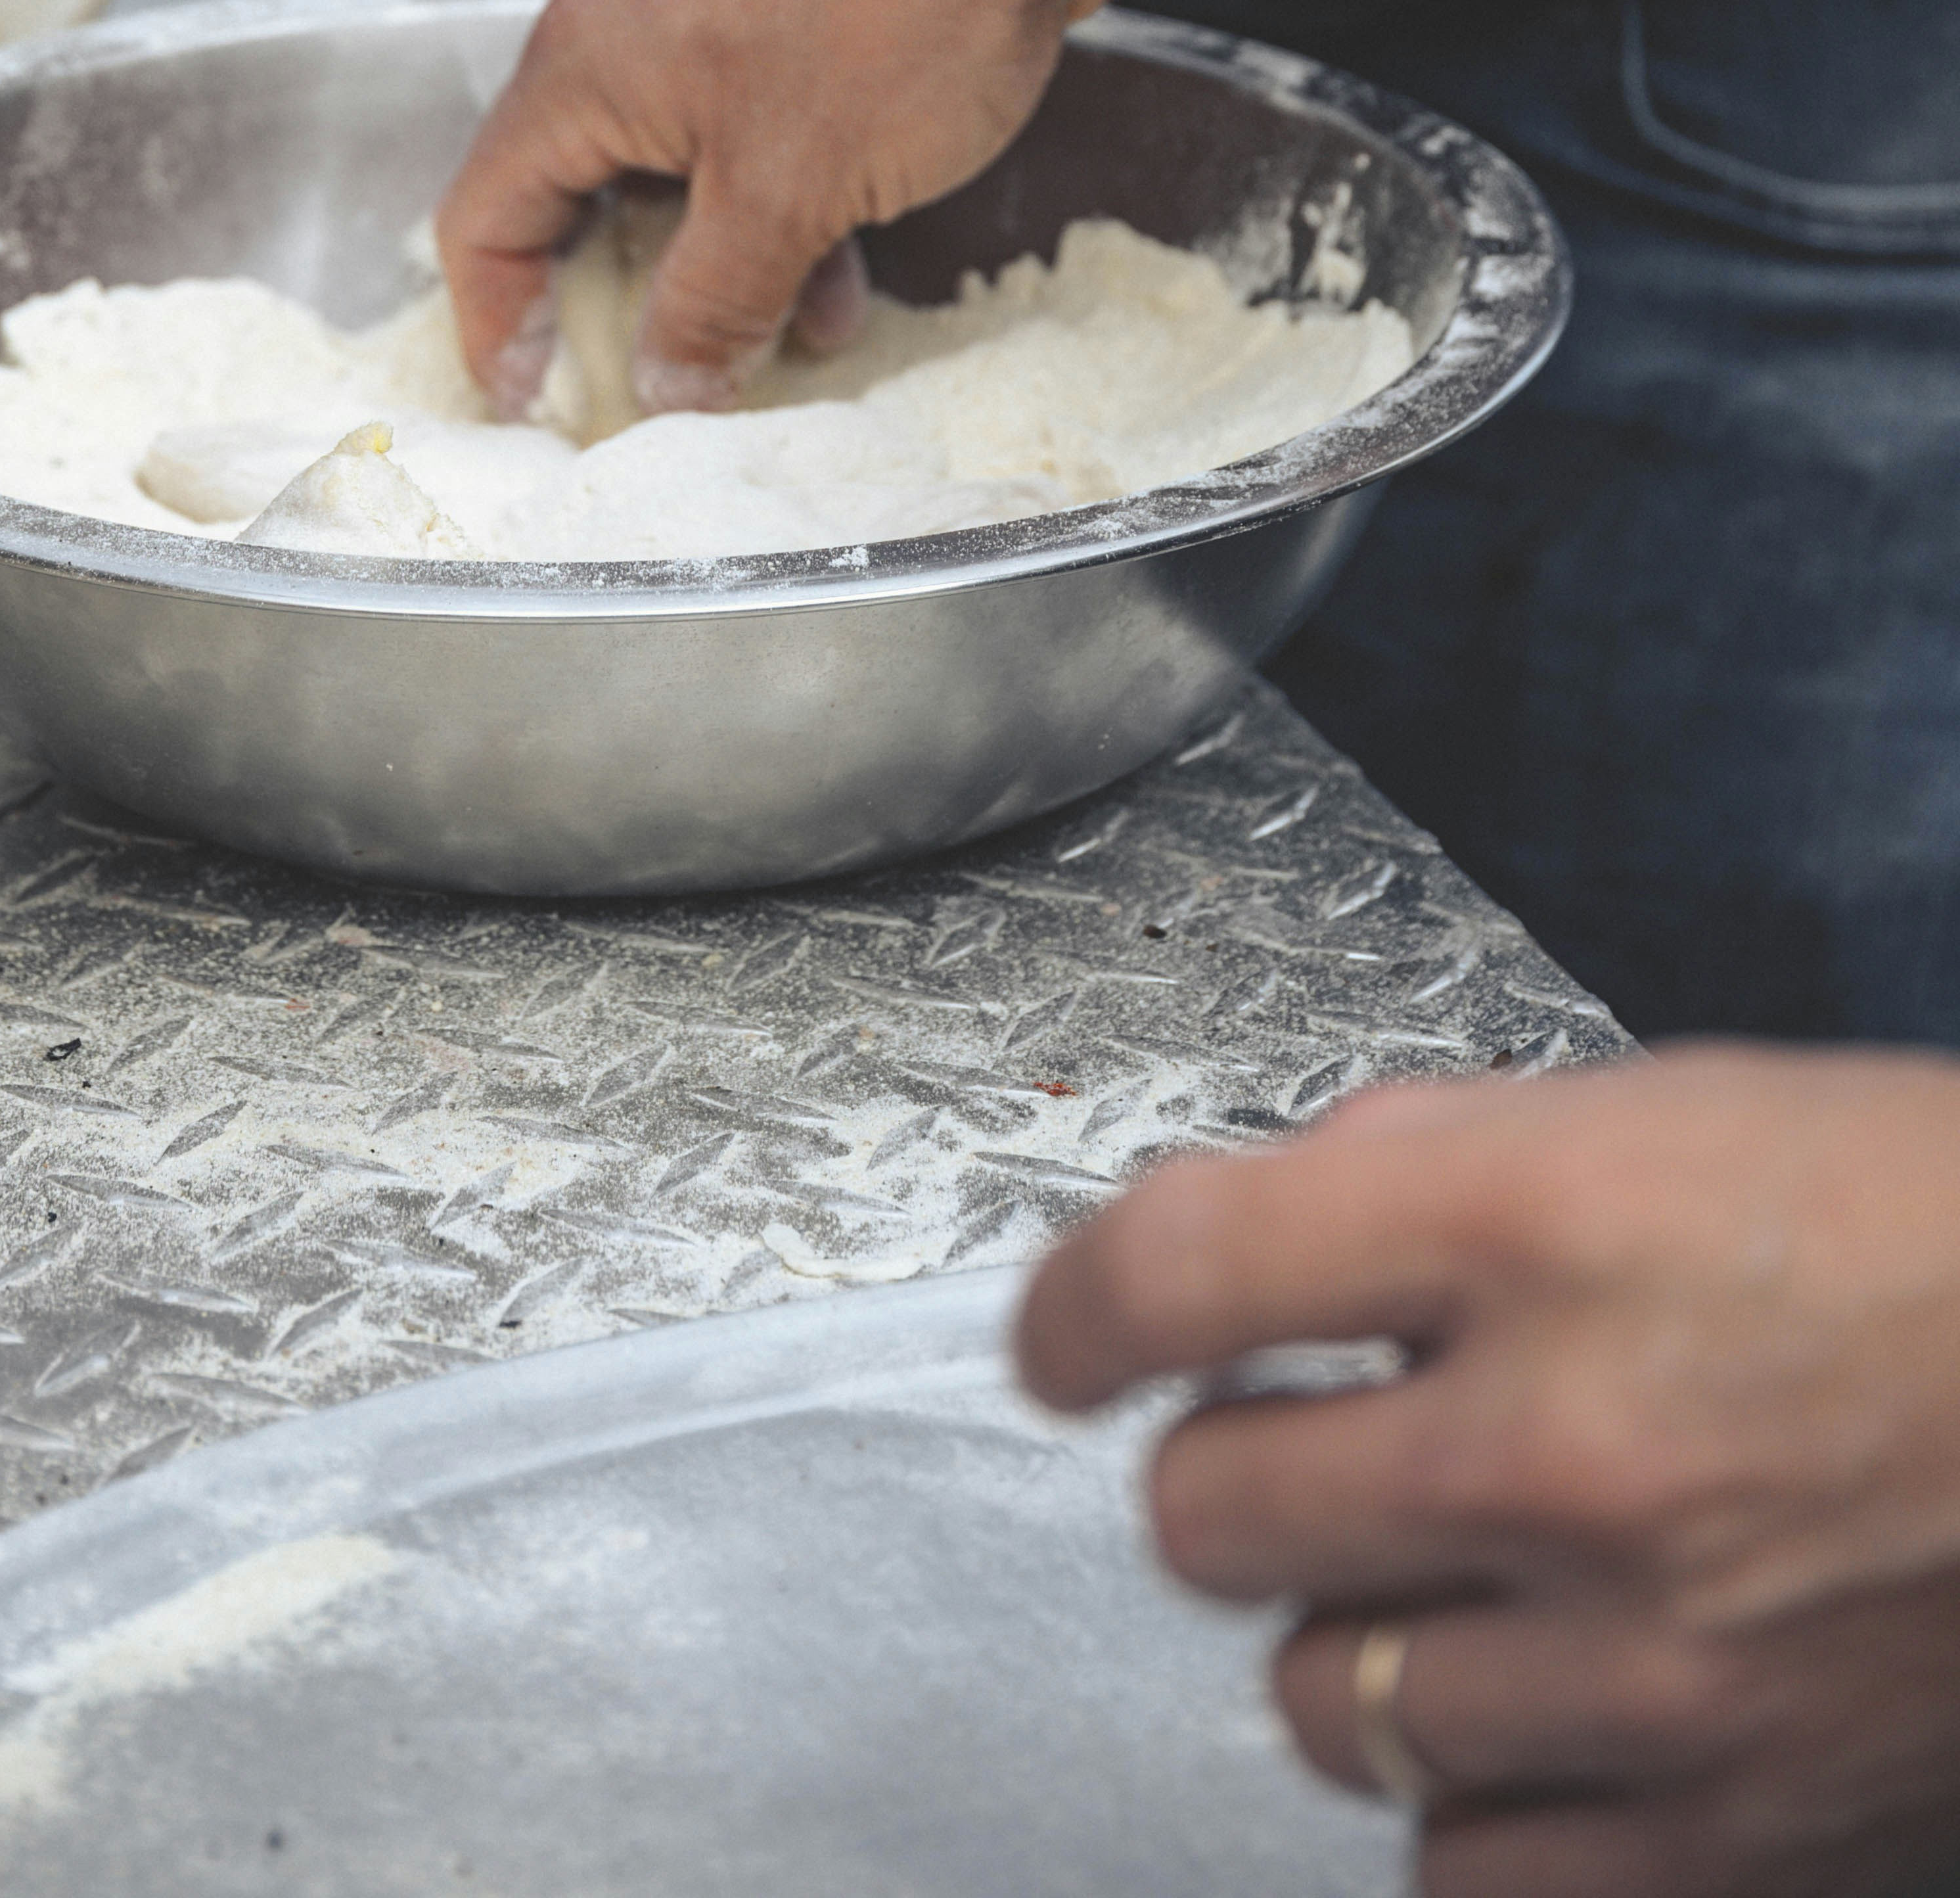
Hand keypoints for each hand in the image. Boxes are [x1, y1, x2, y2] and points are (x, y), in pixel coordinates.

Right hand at [434, 0, 1143, 413]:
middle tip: (669, 382)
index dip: (498, 323)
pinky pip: (748, 113)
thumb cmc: (892, 15)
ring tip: (796, 338)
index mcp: (585, 64)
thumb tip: (663, 380)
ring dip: (724, 257)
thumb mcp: (792, 198)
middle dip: (627, 297)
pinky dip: (780, 194)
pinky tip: (851, 255)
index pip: (483, 214)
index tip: (542, 403)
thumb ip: (712, 303)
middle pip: (578, 185)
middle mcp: (626, 17)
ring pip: (679, 156)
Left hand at [1016, 1050, 1959, 1896]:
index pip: (1179, 1274)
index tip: (1060, 1339)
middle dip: (1230, 1469)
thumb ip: (1431, 1165)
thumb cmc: (1927, 1227)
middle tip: (1301, 1439)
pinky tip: (1527, 1714)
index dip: (1072, 1311)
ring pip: (1321, 1705)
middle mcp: (1566, 1449)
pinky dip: (1467, 1800)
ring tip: (1441, 1574)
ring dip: (1346, 1635)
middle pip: (1213, 1515)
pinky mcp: (1734, 1824)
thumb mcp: (1659, 1112)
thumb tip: (1259, 1235)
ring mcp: (1648, 1663)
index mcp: (1536, 1228)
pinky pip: (1467, 1869)